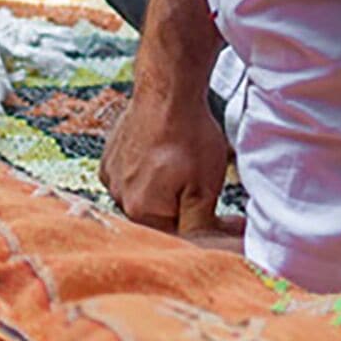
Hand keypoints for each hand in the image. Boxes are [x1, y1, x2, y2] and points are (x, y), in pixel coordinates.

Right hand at [100, 83, 232, 236]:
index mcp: (142, 211)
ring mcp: (112, 177)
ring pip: (145, 199)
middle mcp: (120, 197)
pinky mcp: (109, 159)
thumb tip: (206, 249)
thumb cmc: (188, 136)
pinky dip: (148, 176)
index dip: (209, 229)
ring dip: (167, 192)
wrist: (166, 92)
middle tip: (207, 189)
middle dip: (186, 209)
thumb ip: (201, 227)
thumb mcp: (205, 189)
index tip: (231, 220)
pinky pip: (131, 180)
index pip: (179, 237)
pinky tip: (164, 159)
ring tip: (184, 168)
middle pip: (160, 219)